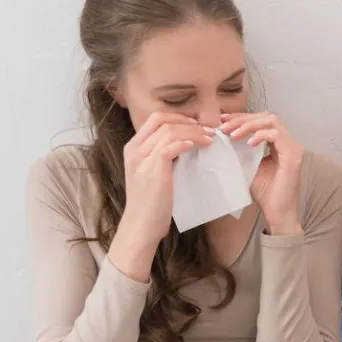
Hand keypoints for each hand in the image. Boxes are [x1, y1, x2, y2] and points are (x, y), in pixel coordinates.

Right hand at [110, 112, 213, 281]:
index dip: (178, 118)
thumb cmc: (151, 202)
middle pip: (162, 120)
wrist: (141, 224)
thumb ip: (162, 157)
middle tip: (207, 131)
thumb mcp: (152, 173)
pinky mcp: (154, 169)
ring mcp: (142, 158)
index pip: (155, 119)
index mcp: (133, 148)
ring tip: (209, 140)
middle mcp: (134, 149)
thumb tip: (185, 145)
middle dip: (187, 122)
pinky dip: (187, 143)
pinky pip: (171, 146)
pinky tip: (198, 146)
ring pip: (170, 131)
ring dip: (193, 132)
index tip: (196, 125)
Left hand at [220, 112, 303, 234]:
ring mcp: (293, 148)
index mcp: (279, 143)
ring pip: (272, 121)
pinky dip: (260, 135)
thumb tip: (221, 137)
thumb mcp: (248, 166)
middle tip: (224, 127)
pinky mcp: (293, 157)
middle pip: (267, 116)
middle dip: (243, 119)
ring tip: (232, 134)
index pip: (261, 121)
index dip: (242, 117)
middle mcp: (289, 142)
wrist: (277, 213)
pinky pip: (276, 135)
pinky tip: (248, 144)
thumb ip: (240, 151)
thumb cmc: (265, 193)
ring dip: (249, 125)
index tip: (222, 121)